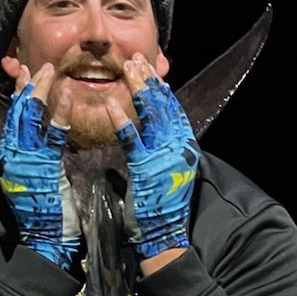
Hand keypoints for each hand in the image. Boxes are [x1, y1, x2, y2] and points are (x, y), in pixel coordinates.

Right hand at [0, 65, 80, 270]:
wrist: (47, 243)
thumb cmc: (49, 218)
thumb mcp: (39, 182)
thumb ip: (39, 160)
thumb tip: (45, 141)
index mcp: (11, 160)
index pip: (14, 119)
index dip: (19, 94)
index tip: (25, 72)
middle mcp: (13, 157)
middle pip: (17, 113)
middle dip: (28, 86)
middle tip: (39, 65)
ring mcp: (25, 162)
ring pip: (28, 118)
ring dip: (39, 92)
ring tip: (49, 72)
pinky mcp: (42, 170)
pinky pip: (51, 137)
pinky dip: (58, 116)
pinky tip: (67, 97)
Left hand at [107, 57, 198, 260]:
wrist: (162, 237)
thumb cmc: (159, 209)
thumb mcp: (165, 172)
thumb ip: (159, 150)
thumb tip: (149, 131)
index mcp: (184, 147)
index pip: (173, 110)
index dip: (160, 88)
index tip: (149, 69)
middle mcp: (179, 147)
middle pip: (164, 105)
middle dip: (149, 80)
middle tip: (136, 58)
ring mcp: (164, 157)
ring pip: (152, 115)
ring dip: (139, 89)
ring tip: (127, 68)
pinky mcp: (147, 169)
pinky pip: (132, 140)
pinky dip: (123, 120)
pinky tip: (111, 104)